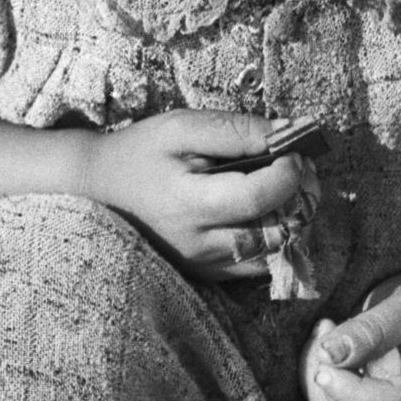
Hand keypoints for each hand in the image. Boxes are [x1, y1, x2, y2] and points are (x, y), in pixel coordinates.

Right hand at [78, 111, 311, 281]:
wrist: (99, 190)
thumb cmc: (141, 152)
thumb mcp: (182, 127)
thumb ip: (236, 130)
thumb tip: (289, 131)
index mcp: (190, 204)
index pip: (259, 197)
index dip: (290, 173)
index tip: (294, 151)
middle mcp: (200, 244)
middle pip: (278, 230)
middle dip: (301, 195)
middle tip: (300, 166)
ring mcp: (205, 265)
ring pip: (276, 250)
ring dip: (293, 216)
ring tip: (284, 186)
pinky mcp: (209, 274)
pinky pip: (261, 263)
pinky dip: (275, 236)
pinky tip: (266, 210)